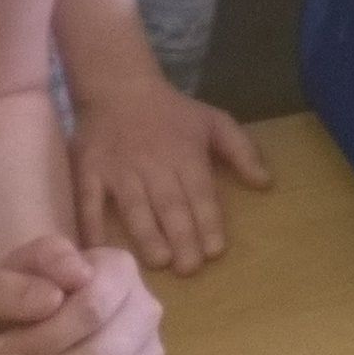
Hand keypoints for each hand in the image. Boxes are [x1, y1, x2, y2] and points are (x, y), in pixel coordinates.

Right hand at [71, 77, 272, 274]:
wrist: (118, 86)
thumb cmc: (171, 110)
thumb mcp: (215, 121)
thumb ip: (242, 151)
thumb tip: (266, 183)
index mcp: (185, 154)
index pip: (200, 193)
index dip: (208, 222)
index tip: (214, 251)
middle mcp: (153, 164)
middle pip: (169, 204)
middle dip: (181, 237)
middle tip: (189, 268)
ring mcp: (118, 170)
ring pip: (134, 206)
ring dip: (146, 234)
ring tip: (159, 261)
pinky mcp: (88, 171)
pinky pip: (88, 200)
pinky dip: (91, 224)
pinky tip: (98, 249)